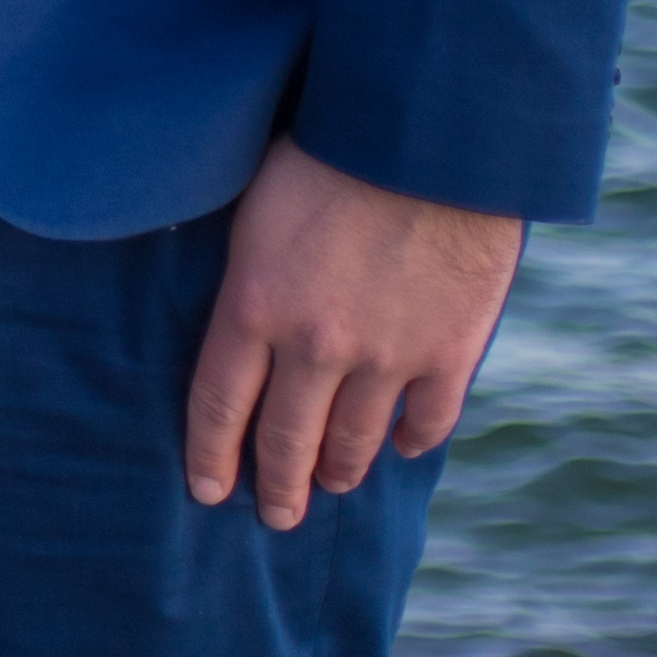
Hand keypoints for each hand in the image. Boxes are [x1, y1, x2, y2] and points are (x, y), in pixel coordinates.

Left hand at [184, 132, 518, 531]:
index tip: (208, 491)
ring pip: (354, 442)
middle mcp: (315, 346)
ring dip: (339, 471)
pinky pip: (425, 421)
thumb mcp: (254, 209)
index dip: (210, 456)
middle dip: (276, 486)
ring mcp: (386, 357)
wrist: (429, 140)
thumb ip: (246, 274)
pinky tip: (399, 446)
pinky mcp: (448, 354)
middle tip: (273, 516)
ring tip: (330, 485)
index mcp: (253, 306)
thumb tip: (232, 311)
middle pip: (285, 440)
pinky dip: (410, 439)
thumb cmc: (325, 150)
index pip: (217, 406)